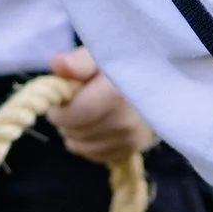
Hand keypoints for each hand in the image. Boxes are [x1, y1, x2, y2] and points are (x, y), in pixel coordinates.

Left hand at [45, 47, 158, 163]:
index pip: (75, 115)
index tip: (58, 101)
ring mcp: (130, 138)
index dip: (59, 111)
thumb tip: (57, 64)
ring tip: (83, 114)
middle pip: (75, 132)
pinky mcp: (132, 150)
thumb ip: (78, 62)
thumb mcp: (99, 56)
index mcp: (117, 94)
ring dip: (74, 133)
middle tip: (72, 104)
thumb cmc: (119, 67)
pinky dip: (87, 143)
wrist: (155, 82)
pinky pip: (93, 155)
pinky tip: (94, 126)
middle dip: (66, 120)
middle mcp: (127, 120)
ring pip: (80, 146)